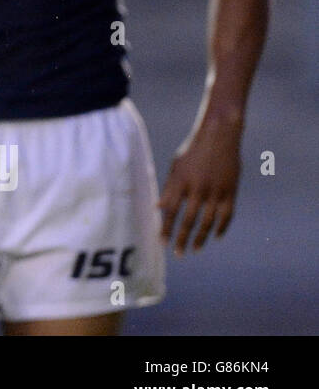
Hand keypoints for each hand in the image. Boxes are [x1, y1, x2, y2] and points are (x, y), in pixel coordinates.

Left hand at [159, 114, 242, 255]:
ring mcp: (216, 190)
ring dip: (201, 238)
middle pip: (189, 220)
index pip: (171, 211)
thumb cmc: (193, 150)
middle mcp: (198, 188)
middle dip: (182, 239)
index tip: (162, 242)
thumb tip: (157, 208)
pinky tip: (216, 237)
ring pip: (209, 221)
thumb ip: (169, 188)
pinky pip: (227, 215)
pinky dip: (222, 228)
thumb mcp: (176, 166)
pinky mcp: (231, 190)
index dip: (166, 228)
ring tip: (195, 250)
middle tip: (178, 254)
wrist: (219, 135)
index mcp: (181, 181)